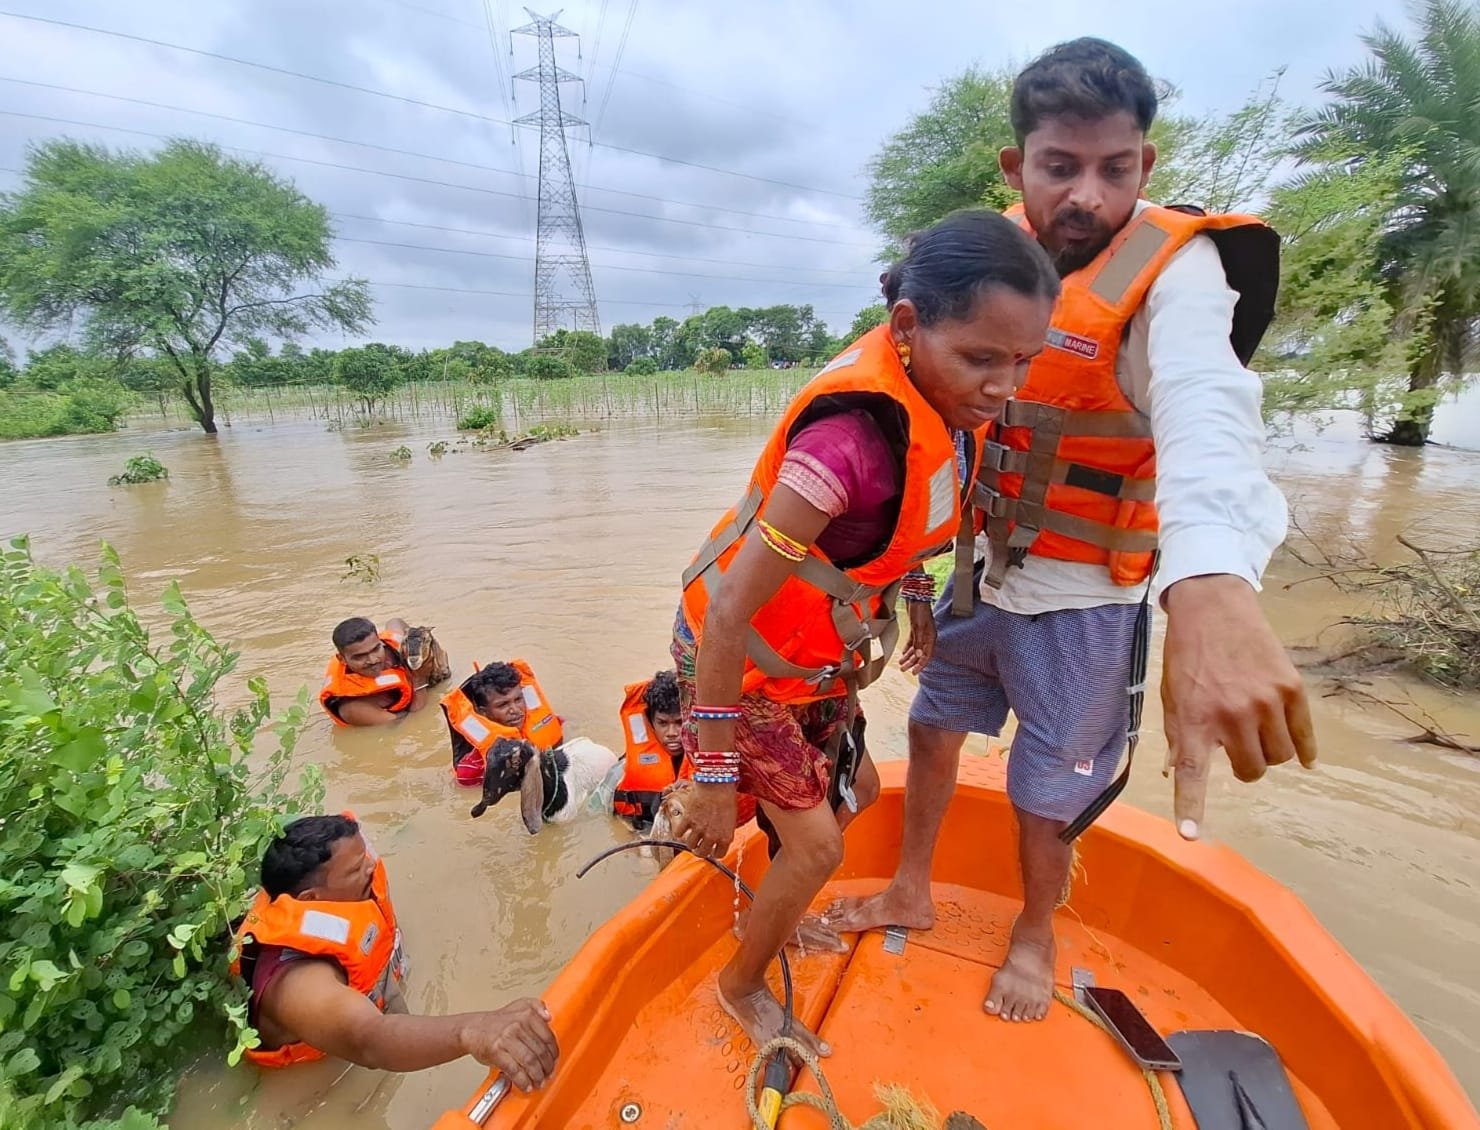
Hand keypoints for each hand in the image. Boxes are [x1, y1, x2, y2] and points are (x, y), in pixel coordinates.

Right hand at [461, 999, 558, 1091]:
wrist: (472, 1028)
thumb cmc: (497, 1022)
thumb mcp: (519, 1006)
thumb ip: (537, 1006)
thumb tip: (549, 1016)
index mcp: (527, 1014)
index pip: (548, 1037)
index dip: (553, 1053)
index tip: (554, 1061)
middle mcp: (518, 1025)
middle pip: (540, 1051)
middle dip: (546, 1067)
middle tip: (547, 1075)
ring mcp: (507, 1038)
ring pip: (529, 1061)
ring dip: (536, 1076)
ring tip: (539, 1082)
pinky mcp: (496, 1051)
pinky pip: (514, 1069)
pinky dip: (522, 1081)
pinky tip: (526, 1085)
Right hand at [666, 779, 737, 857]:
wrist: (716, 782)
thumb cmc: (726, 795)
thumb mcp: (731, 817)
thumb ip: (725, 830)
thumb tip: (720, 834)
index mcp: (725, 836)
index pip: (719, 854)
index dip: (714, 852)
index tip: (712, 849)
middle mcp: (712, 835)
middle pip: (702, 853)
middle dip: (700, 850)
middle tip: (698, 845)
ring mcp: (698, 829)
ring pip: (690, 845)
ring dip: (690, 841)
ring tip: (691, 835)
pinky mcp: (687, 820)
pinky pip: (679, 833)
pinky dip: (679, 831)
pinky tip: (682, 827)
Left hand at [898, 599, 936, 674]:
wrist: (916, 597)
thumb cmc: (919, 610)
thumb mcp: (918, 627)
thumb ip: (919, 642)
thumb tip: (920, 656)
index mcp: (931, 637)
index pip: (927, 656)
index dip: (921, 665)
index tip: (914, 673)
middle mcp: (927, 637)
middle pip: (920, 654)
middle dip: (912, 663)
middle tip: (904, 670)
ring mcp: (922, 633)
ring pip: (915, 649)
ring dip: (908, 657)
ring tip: (901, 664)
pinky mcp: (916, 629)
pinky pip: (912, 642)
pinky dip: (907, 648)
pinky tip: (903, 653)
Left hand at [1161, 575, 1316, 839]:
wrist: (1214, 607)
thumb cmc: (1187, 657)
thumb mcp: (1173, 697)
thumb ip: (1180, 737)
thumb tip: (1177, 775)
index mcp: (1193, 720)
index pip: (1190, 773)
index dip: (1190, 807)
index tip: (1189, 835)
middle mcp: (1230, 715)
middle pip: (1253, 771)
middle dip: (1247, 765)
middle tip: (1237, 745)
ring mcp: (1265, 703)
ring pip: (1281, 757)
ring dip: (1270, 751)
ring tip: (1257, 728)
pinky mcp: (1291, 690)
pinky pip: (1305, 739)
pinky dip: (1303, 749)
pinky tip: (1303, 753)